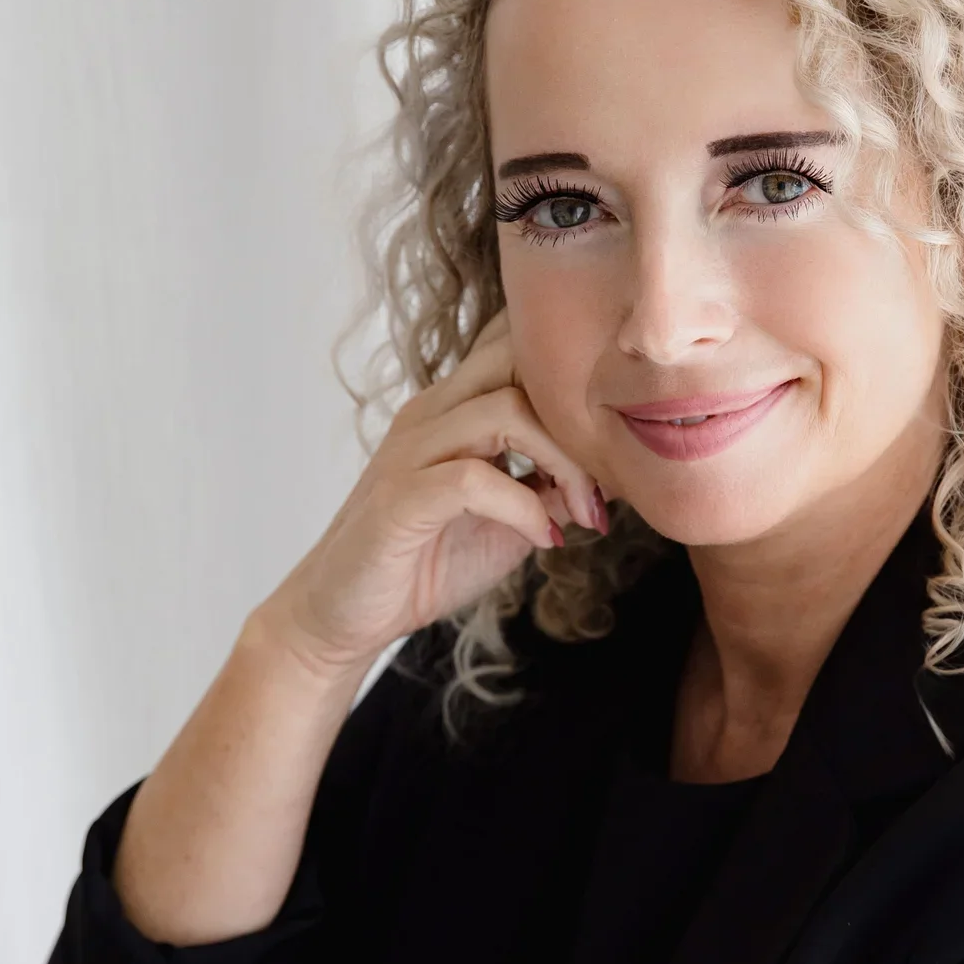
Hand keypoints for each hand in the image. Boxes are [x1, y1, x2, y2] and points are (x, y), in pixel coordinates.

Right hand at [255, 305, 612, 674]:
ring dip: (563, 464)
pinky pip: (473, 479)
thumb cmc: (424, 561)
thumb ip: (551, 486)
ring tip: (585, 514)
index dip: (579, 384)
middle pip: (519, 360)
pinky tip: (547, 538)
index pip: (518, 349)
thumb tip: (616, 473)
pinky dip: (524, 507)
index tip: (617, 449)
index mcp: (455, 408)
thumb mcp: (509, 519)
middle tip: (613, 479)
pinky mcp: (400, 497)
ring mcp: (411, 451)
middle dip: (581, 415)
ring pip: (505, 412)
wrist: (346, 614)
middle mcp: (431, 413)